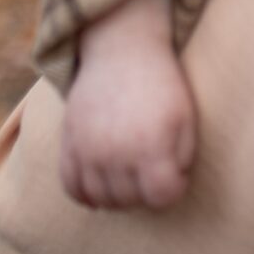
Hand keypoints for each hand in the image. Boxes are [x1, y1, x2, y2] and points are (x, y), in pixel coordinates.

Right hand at [58, 0, 197, 210]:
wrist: (121, 53)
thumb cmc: (162, 86)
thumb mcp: (186, 117)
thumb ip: (183, 158)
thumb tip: (168, 189)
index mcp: (150, 145)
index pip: (162, 197)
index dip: (174, 190)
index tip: (176, 174)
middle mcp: (115, 152)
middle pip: (130, 201)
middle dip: (147, 193)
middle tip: (153, 173)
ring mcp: (87, 150)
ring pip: (101, 200)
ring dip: (119, 197)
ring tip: (131, 179)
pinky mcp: (68, 144)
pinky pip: (71, 188)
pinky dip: (86, 195)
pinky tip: (101, 189)